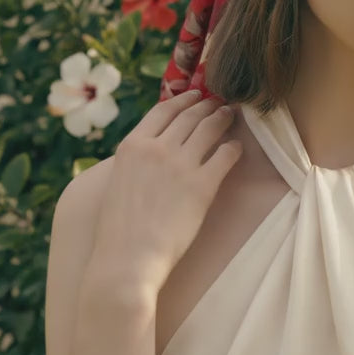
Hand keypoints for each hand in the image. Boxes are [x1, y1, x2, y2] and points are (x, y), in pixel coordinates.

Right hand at [91, 90, 242, 296]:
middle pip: (189, 116)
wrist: (128, 259)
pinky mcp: (203, 184)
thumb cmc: (118, 231)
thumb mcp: (117, 182)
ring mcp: (181, 164)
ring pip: (209, 129)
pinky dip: (233, 148)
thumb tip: (148, 153)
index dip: (182, 100)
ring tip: (230, 115)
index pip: (162, 111)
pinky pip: (225, 155)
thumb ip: (134, 163)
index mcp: (132, 146)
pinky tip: (236, 148)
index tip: (194, 95)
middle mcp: (157, 148)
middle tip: (219, 102)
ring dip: (222, 118)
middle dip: (207, 106)